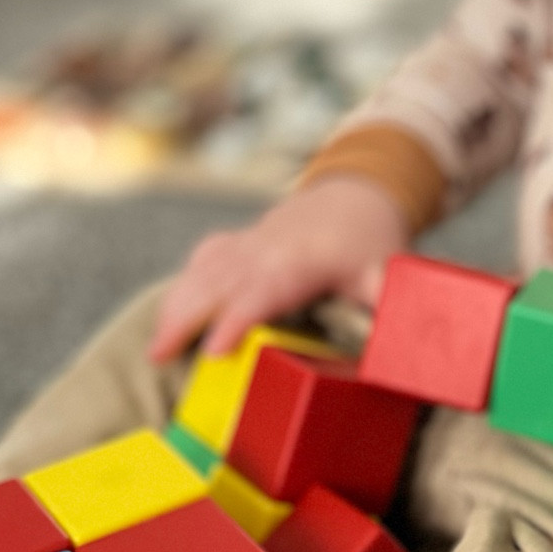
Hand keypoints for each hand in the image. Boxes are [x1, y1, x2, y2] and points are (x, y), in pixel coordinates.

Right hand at [148, 175, 408, 362]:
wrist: (358, 194)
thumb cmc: (371, 242)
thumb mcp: (388, 277)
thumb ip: (389, 315)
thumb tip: (398, 357)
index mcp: (301, 260)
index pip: (261, 291)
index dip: (235, 320)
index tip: (213, 351)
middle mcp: (266, 248)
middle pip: (216, 281)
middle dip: (185, 316)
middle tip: (158, 355)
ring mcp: (248, 242)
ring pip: (202, 270)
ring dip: (175, 306)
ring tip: (154, 348)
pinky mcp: (239, 243)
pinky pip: (204, 261)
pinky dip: (184, 286)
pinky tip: (171, 313)